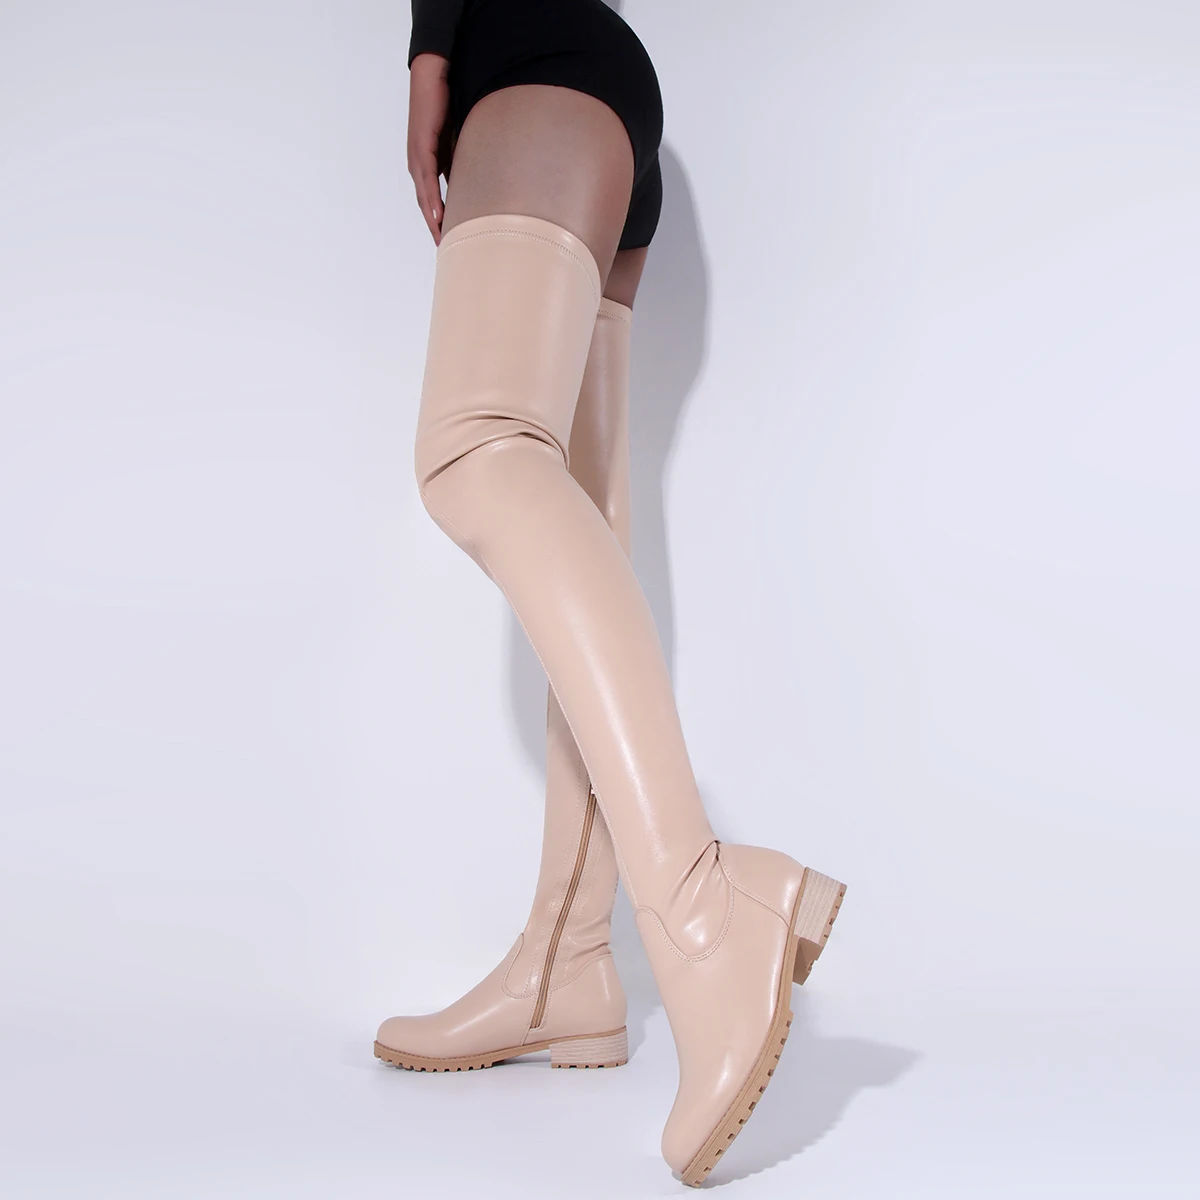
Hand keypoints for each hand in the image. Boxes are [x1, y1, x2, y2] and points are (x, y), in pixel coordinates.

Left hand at [408, 53, 450, 244]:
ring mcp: (417, 157)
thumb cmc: (446, 105)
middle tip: (444, 249)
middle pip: (425, 204)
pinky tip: (437, 215)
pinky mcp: (421, 148)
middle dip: (434, 226)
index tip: (448, 239)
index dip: (438, 220)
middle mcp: (418, 164)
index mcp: (427, 164)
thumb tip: (471, 180)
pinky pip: (427, 180)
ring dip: (432, 220)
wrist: (434, 77)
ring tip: (441, 239)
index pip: (431, 199)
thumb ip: (460, 161)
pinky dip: (432, 200)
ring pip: (424, 196)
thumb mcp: (457, 141)